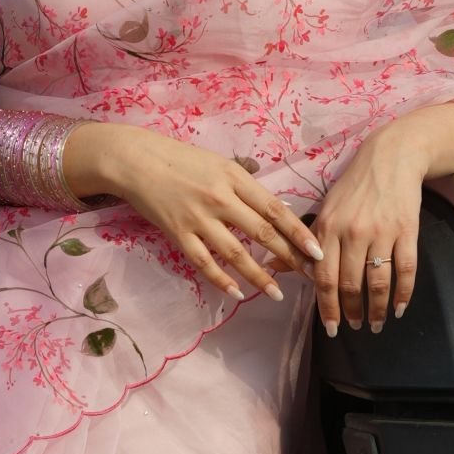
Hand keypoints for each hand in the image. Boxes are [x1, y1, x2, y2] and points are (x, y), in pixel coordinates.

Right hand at [64, 123, 323, 302]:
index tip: (317, 250)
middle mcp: (220, 198)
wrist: (136, 161)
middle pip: (261, 233)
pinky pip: (204, 262)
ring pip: (236, 253)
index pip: (274, 209)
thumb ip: (248, 185)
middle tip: (307, 276)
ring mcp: (198, 218)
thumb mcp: (220, 163)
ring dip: (259, 276)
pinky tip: (237, 293)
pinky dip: (221, 280)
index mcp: (235, 177)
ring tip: (276, 293)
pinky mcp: (177, 233)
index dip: (297, 232)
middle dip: (288, 257)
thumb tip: (279, 208)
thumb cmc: (181, 160)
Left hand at [308, 123, 426, 334]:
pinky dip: (403, 293)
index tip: (331, 328)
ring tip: (376, 323)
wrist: (391, 156)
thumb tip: (273, 267)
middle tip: (354, 327)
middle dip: (351, 312)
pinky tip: (399, 308)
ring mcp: (381, 232)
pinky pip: (406, 269)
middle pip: (350, 284)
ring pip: (378, 282)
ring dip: (377, 309)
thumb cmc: (354, 186)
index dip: (327, 307)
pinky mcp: (407, 230)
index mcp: (327, 228)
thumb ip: (303, 243)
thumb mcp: (324, 210)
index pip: (323, 277)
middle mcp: (352, 232)